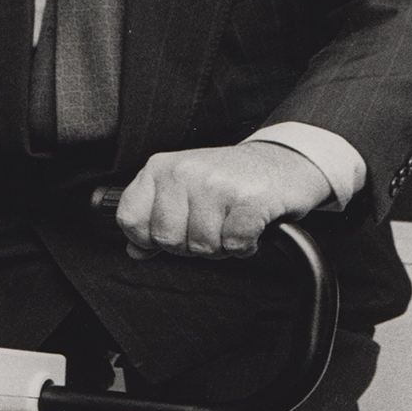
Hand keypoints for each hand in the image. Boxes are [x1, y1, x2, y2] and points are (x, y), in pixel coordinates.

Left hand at [116, 141, 331, 258]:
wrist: (281, 161)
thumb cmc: (231, 178)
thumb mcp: (183, 191)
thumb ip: (155, 220)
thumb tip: (135, 249)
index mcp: (161, 168)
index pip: (130, 219)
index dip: (150, 238)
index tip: (173, 232)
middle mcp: (184, 172)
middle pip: (166, 239)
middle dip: (190, 245)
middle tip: (210, 227)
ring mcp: (216, 184)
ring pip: (201, 245)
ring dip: (220, 246)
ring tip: (230, 224)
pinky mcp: (249, 200)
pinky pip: (233, 243)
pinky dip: (243, 246)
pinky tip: (248, 229)